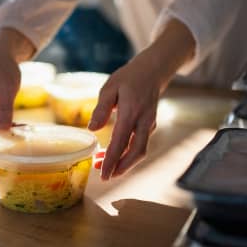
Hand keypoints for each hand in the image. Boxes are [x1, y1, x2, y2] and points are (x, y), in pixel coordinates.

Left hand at [88, 18, 195, 180]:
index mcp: (131, 112)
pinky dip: (128, 152)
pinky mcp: (150, 125)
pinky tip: (115, 153)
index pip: (121, 143)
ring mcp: (149, 124)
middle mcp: (143, 121)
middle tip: (104, 177)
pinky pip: (141, 143)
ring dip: (124, 162)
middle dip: (121, 168)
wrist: (153, 70)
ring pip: (140, 150)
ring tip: (104, 165)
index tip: (102, 175)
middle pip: (136, 152)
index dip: (111, 161)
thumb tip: (92, 129)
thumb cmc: (128, 77)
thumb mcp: (110, 87)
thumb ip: (101, 108)